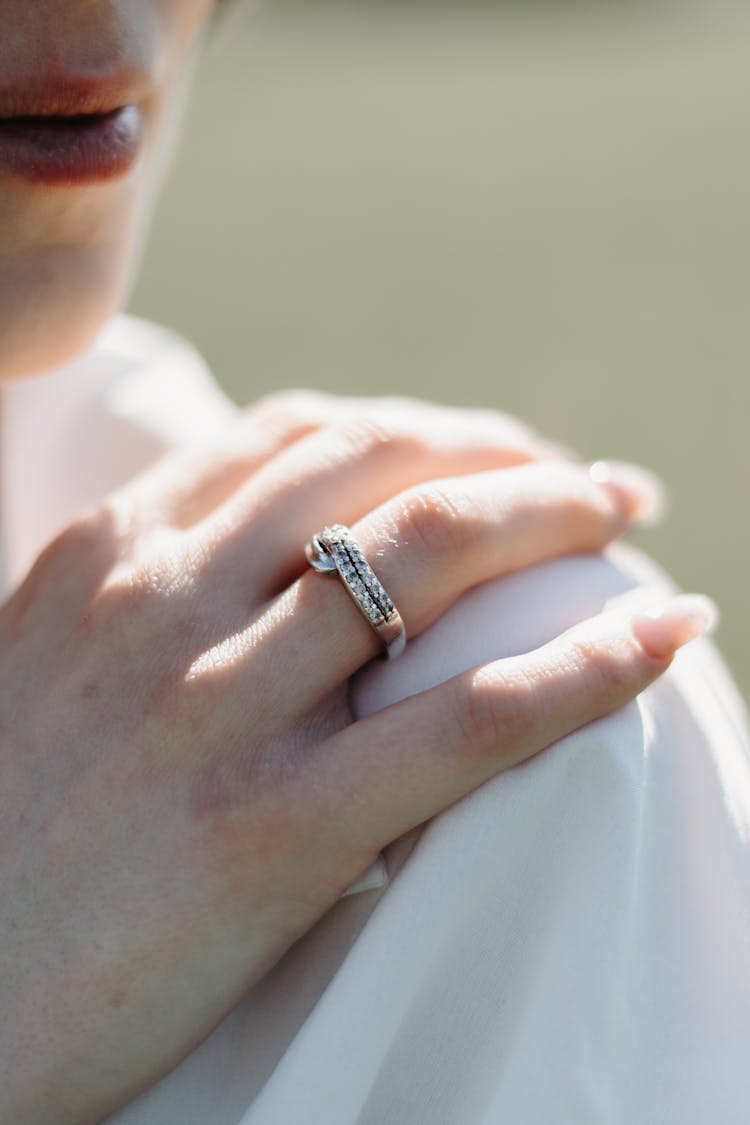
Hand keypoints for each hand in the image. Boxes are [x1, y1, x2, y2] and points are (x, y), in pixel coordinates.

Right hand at [0, 392, 705, 1122]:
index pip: (296, 438)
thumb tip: (276, 568)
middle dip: (505, 454)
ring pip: (431, 557)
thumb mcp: (49, 666)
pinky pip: (471, 718)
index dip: (416, 427)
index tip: (485, 447)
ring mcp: (220, 711)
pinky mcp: (272, 830)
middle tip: (584, 478)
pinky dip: (584, 666)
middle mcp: (166, 604)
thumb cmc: (1, 832)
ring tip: (624, 518)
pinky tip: (660, 637)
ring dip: (556, 518)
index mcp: (110, 558)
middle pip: (382, 470)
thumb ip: (151, 600)